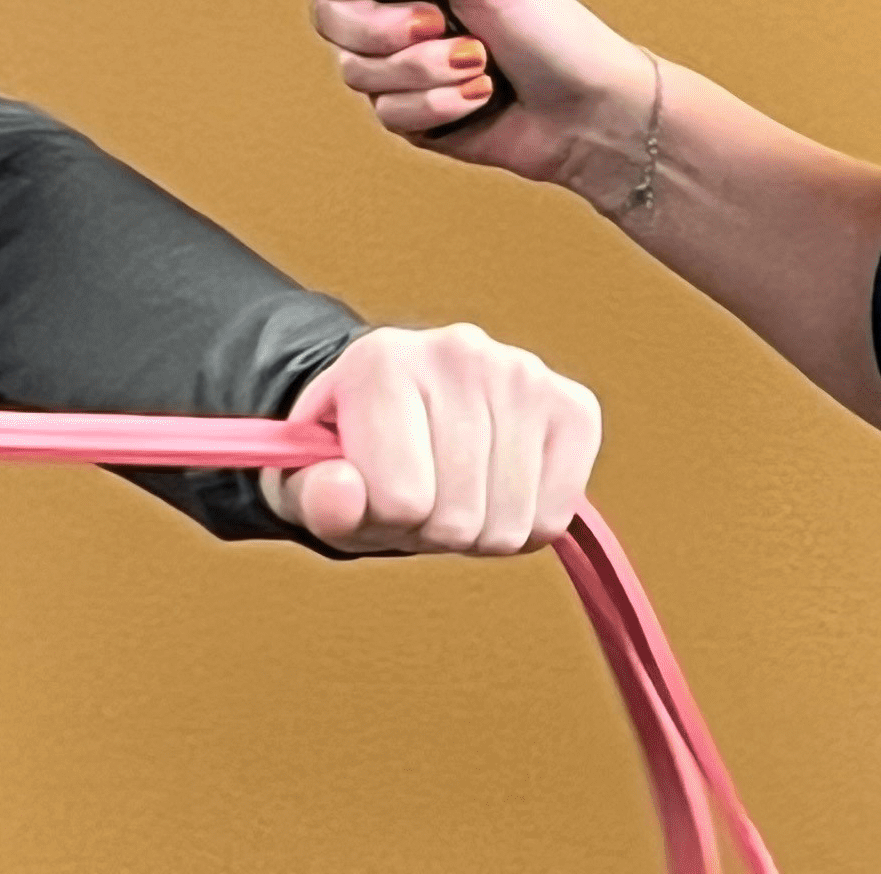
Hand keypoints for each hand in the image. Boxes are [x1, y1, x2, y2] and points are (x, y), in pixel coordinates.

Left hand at [263, 322, 599, 552]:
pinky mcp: (572, 404)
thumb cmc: (356, 454)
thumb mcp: (308, 482)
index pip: (401, 499)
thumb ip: (314, 496)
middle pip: (459, 518)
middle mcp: (456, 350)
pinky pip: (557, 517)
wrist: (406, 410)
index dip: (385, 519)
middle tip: (419, 492)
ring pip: (511, 524)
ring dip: (480, 531)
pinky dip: (529, 522)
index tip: (374, 488)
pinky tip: (500, 483)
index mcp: (380, 361)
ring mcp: (521, 372)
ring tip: (455, 487)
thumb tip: (341, 495)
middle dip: (433, 529)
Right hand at [291, 0, 648, 195]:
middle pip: (329, 17)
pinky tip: (476, 96)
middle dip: (388, 30)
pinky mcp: (410, 110)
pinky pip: (386, 113)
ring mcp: (400, 59)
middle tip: (440, 24)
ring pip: (355, 71)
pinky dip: (437, 106)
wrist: (589, 111)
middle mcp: (396, 2)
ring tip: (476, 63)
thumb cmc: (554, 30)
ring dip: (424, 73)